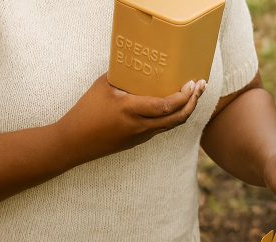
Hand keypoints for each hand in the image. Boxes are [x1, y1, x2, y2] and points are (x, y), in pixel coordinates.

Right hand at [56, 74, 205, 163]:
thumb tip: (138, 63)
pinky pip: (162, 128)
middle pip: (177, 118)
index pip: (165, 106)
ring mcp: (140, 136)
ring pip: (172, 125)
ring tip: (193, 95)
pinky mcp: (138, 141)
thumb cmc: (86, 111)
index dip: (183, 97)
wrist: (74, 143)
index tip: (191, 83)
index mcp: (130, 110)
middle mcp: (139, 126)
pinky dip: (173, 116)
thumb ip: (123, 76)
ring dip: (186, 110)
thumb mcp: (102, 87)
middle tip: (201, 86)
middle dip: (193, 102)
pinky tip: (176, 105)